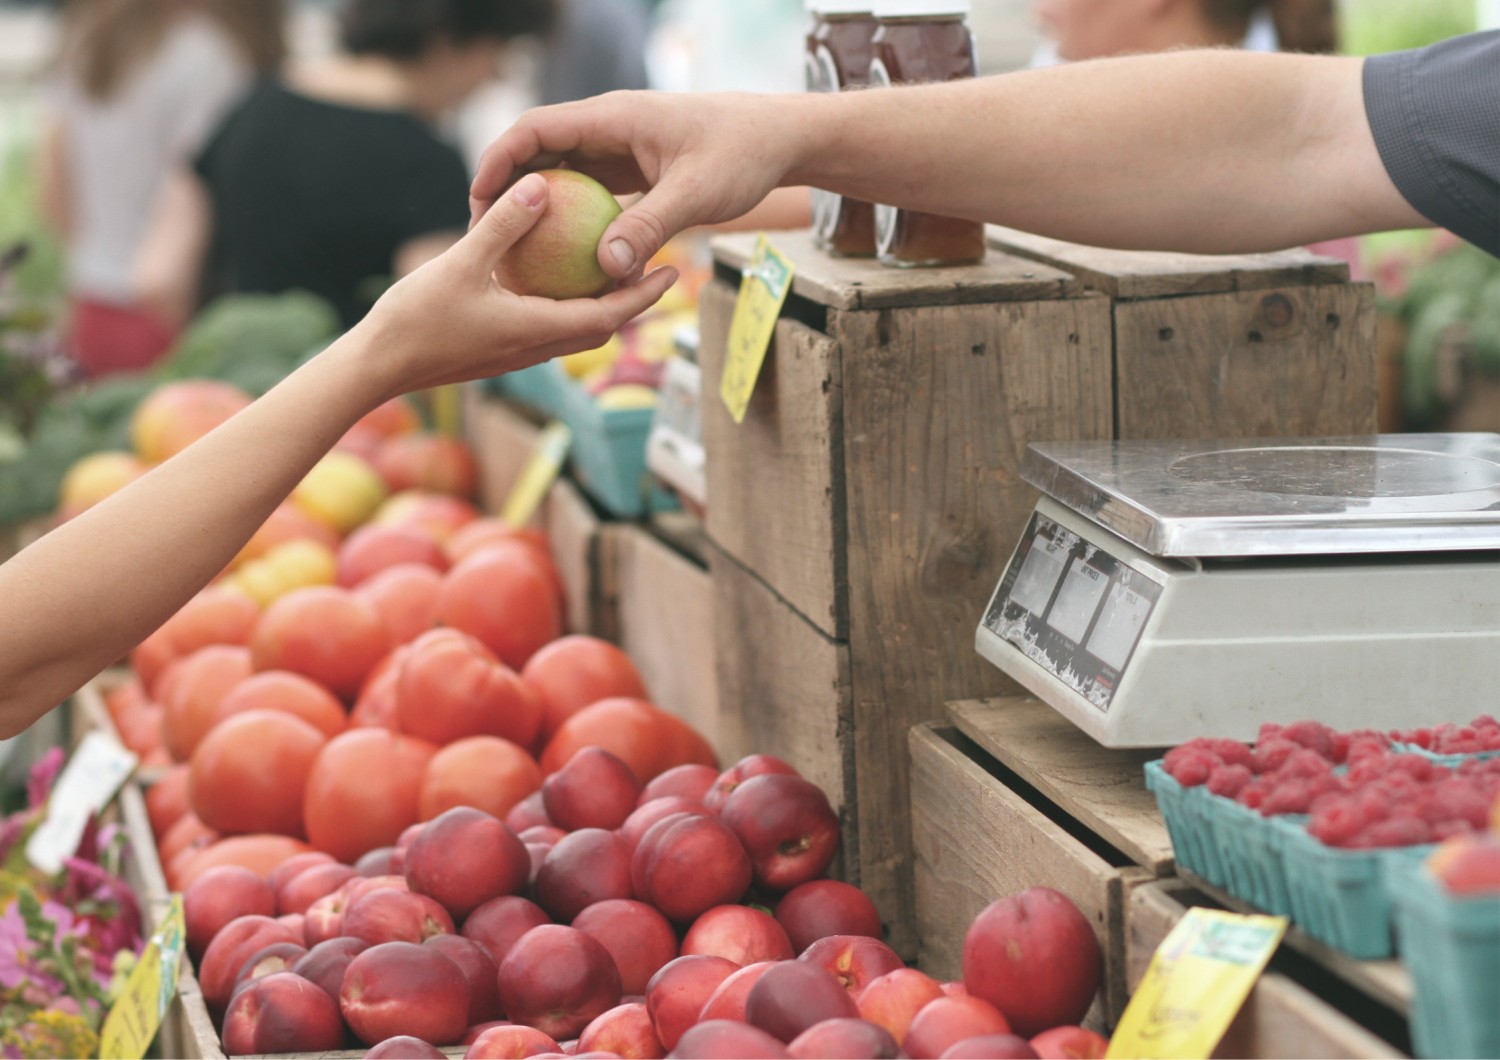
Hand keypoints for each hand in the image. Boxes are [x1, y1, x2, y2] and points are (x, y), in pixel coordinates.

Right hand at [353, 172, 677, 399]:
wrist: (377, 367)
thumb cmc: (415, 319)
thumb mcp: (460, 263)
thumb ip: (503, 226)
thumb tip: (541, 185)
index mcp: (537, 331)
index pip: (609, 316)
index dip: (644, 295)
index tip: (673, 271)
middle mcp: (535, 348)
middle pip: (601, 326)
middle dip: (633, 301)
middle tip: (659, 267)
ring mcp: (516, 353)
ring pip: (574, 330)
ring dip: (601, 305)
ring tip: (616, 269)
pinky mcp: (498, 351)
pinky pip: (546, 326)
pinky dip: (565, 305)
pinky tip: (555, 278)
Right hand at [470, 91, 800, 280]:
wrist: (778, 139)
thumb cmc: (742, 154)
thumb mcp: (696, 194)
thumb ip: (650, 227)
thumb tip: (606, 269)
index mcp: (613, 117)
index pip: (536, 129)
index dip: (499, 161)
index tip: (479, 201)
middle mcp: (608, 128)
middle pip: (539, 151)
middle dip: (507, 188)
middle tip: (484, 235)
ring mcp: (619, 149)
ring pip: (562, 174)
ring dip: (537, 207)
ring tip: (513, 250)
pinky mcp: (632, 170)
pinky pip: (589, 192)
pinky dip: (571, 219)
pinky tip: (562, 258)